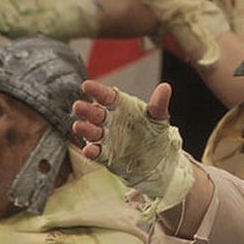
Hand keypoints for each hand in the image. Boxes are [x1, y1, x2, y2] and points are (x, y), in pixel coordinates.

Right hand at [72, 80, 193, 212]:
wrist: (158, 157)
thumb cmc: (154, 130)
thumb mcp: (158, 116)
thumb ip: (159, 103)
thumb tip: (165, 87)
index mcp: (119, 106)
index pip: (105, 96)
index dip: (96, 91)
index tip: (86, 86)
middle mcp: (108, 121)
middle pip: (94, 113)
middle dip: (86, 110)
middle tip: (78, 106)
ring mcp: (106, 138)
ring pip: (91, 132)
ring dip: (85, 129)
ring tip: (78, 126)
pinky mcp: (106, 155)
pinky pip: (97, 153)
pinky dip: (92, 151)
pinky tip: (90, 150)